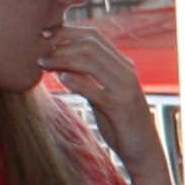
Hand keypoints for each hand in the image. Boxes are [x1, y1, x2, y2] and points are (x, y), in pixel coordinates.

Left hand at [39, 23, 161, 163]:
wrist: (144, 152)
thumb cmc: (119, 123)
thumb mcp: (102, 94)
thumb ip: (88, 78)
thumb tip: (60, 62)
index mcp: (122, 65)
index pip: (93, 36)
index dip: (65, 32)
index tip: (44, 41)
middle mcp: (126, 72)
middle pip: (90, 44)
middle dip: (60, 45)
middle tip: (39, 55)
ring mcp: (125, 89)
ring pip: (91, 62)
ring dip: (62, 59)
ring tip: (44, 65)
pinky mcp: (121, 109)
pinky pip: (96, 89)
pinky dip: (76, 81)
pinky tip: (61, 79)